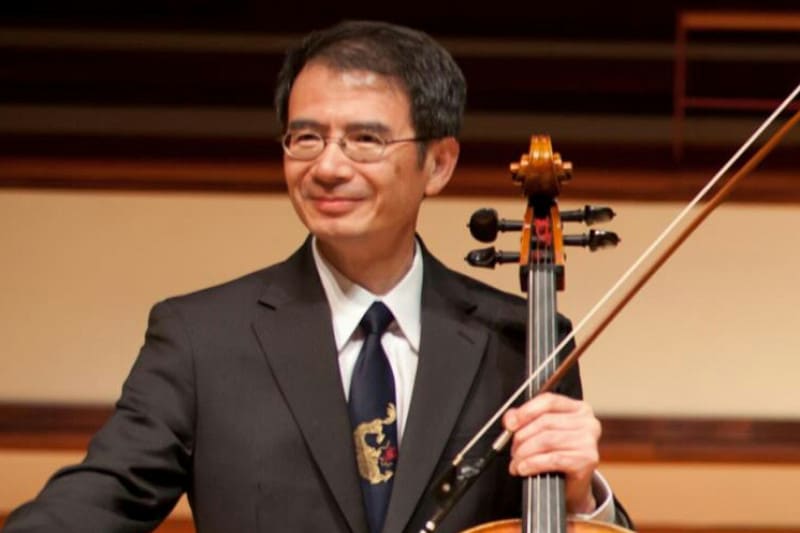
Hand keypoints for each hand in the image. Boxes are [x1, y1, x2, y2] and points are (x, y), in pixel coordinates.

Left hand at [502, 392, 600, 514]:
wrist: (572, 485)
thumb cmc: (559, 455)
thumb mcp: (543, 432)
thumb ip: (526, 419)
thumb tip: (510, 418)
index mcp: (578, 409)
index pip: (549, 400)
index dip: (526, 411)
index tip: (510, 424)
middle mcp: (588, 422)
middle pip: (545, 422)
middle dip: (522, 437)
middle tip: (513, 450)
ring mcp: (588, 441)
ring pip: (546, 440)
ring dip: (525, 453)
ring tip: (516, 462)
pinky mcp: (587, 460)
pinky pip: (552, 459)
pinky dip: (533, 464)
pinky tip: (524, 469)